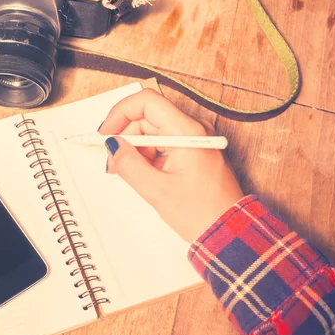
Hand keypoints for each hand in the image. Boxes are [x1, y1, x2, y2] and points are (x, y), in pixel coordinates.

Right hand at [99, 88, 243, 241]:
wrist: (228, 232)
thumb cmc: (203, 213)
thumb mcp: (158, 191)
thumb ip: (130, 165)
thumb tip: (112, 145)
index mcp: (188, 132)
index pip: (147, 102)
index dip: (121, 113)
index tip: (106, 133)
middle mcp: (193, 129)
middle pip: (148, 117)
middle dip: (125, 136)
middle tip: (112, 161)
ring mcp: (194, 140)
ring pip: (153, 131)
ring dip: (135, 148)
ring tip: (126, 172)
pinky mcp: (193, 151)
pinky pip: (163, 144)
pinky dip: (147, 156)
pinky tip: (142, 174)